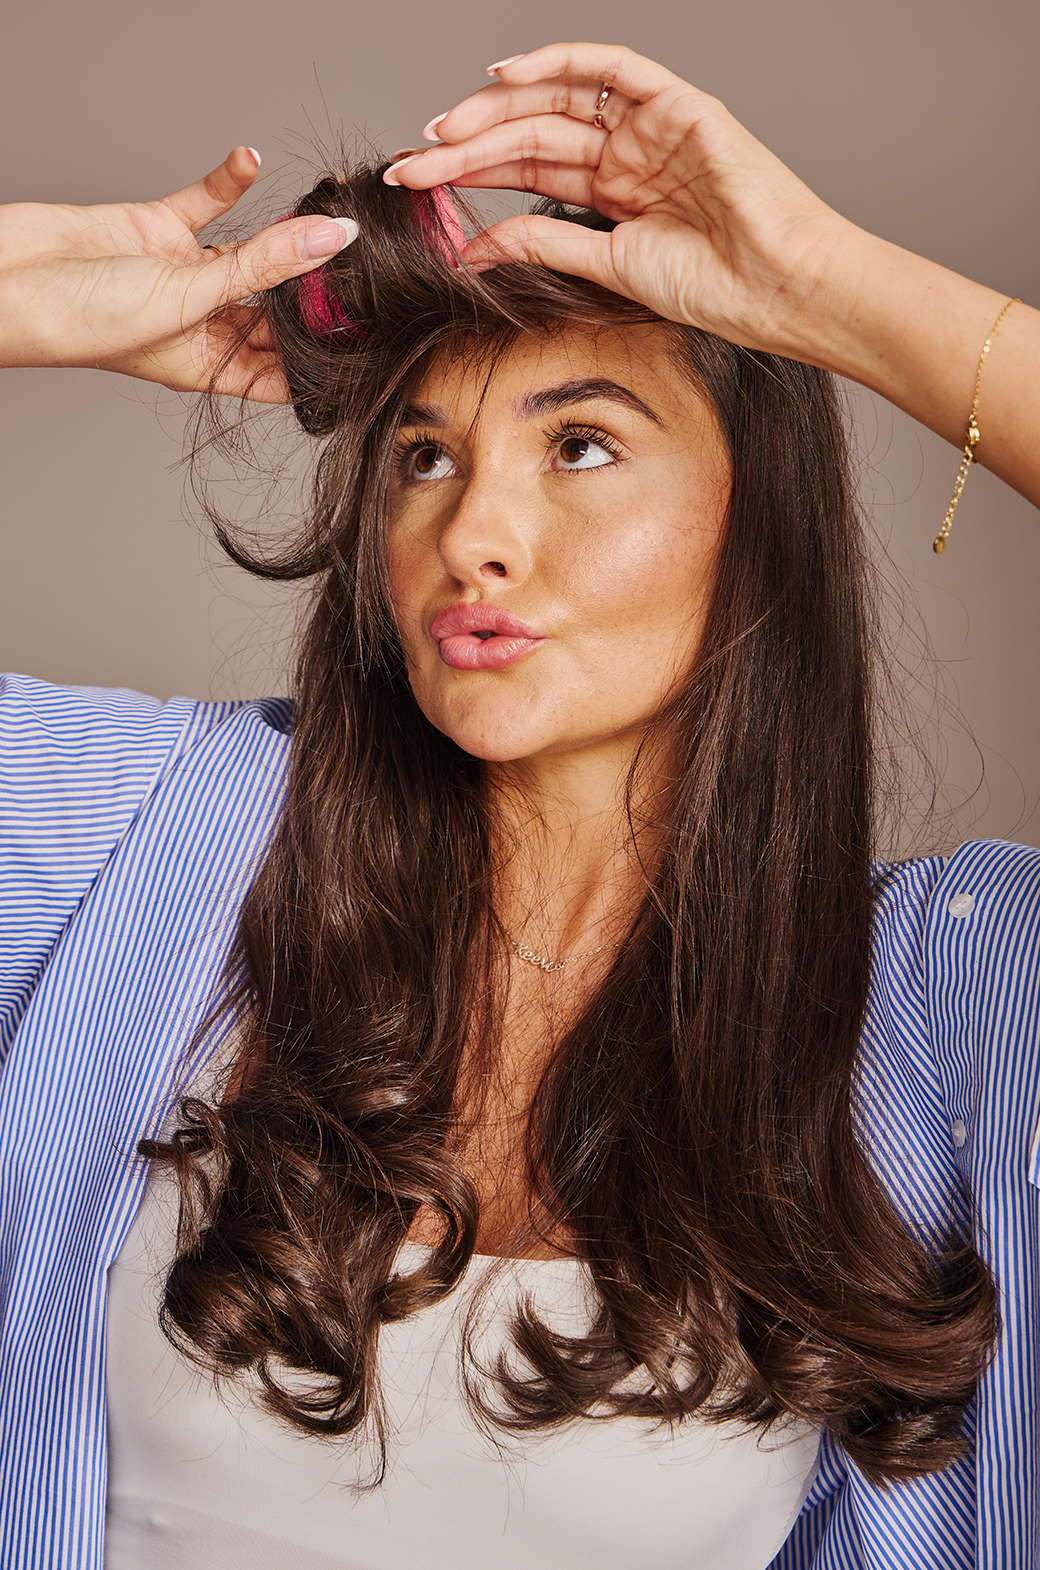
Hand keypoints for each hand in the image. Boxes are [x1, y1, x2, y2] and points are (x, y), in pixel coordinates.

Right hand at [0, 149, 357, 399]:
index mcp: (210, 366)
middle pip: (275, 308)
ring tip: (327, 212)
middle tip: (365, 262)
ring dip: (283, 233)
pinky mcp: (158, 229)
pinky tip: (250, 163)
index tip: (371, 331)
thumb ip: (262, 268)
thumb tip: (329, 242)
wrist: (12, 280)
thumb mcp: (190, 298)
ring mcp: (181, 275)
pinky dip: (228, 183)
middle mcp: (201, 324)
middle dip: (315, 288)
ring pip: (250, 253)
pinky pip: (205, 203)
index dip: (323, 355)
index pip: (282, 370)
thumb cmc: (85, 321)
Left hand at [385, 42, 858, 361]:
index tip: (419, 181)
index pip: (529, 170)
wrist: (781, 286)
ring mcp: (651, 127)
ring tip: (444, 127)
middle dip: (468, 144)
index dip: (472, 171)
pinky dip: (558, 62)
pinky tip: (504, 75)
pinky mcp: (678, 106)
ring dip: (497, 109)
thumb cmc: (718, 288)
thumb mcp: (611, 270)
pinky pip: (610, 67)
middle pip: (532, 134)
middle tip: (414, 159)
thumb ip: (544, 247)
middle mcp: (628, 155)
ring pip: (558, 101)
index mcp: (614, 196)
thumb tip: (476, 250)